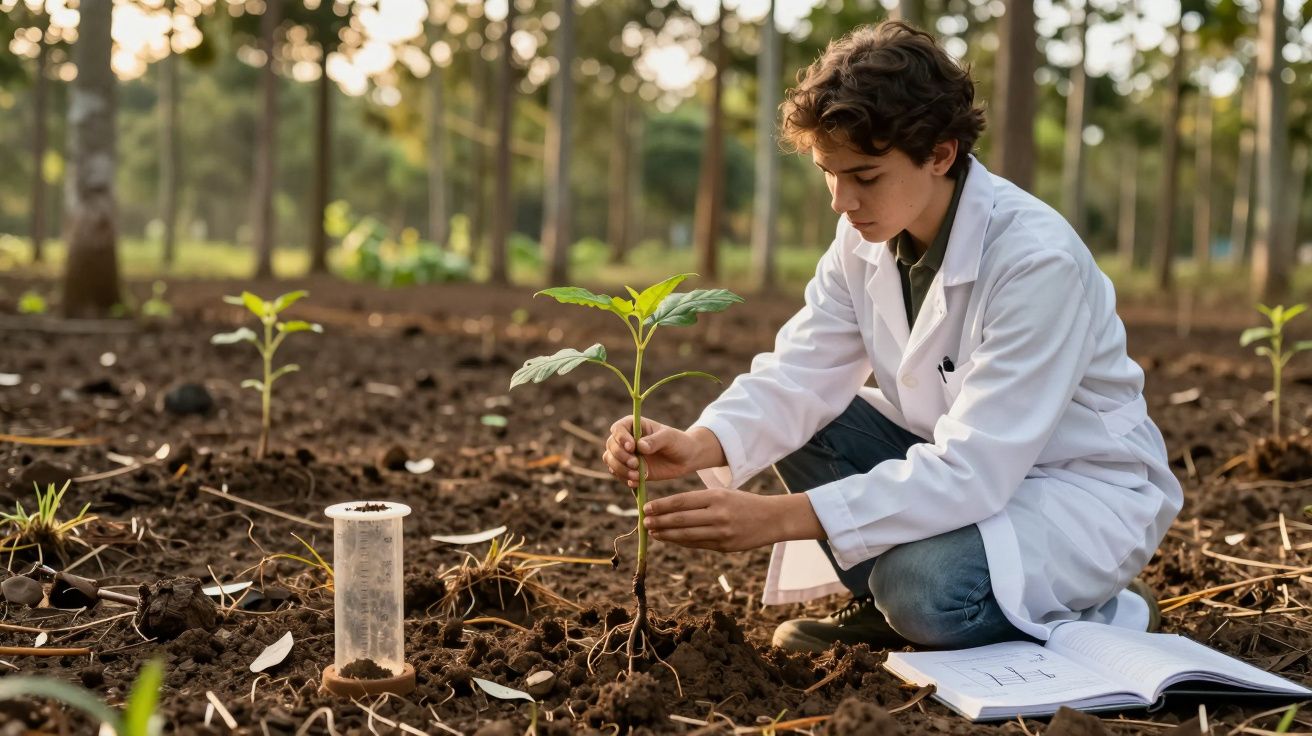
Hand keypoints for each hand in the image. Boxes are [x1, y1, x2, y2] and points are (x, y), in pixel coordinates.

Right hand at [603, 417, 712, 487]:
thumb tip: (639, 446)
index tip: (632, 447)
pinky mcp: (630, 470)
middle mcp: (626, 440)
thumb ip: (655, 441)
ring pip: (611, 461)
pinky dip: (625, 479)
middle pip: (611, 446)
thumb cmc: (678, 442)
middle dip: (620, 457)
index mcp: (633, 425)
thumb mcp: (669, 438)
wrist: (686, 458)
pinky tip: (637, 482)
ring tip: (637, 476)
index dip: (621, 438)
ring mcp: (626, 455)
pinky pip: (618, 475)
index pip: (618, 428)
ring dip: (620, 469)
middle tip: (635, 464)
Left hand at [643, 489, 823, 551]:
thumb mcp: (723, 494)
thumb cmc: (743, 503)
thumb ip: (700, 502)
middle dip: (660, 522)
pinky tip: (671, 539)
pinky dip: (682, 542)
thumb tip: (670, 510)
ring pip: (687, 535)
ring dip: (667, 535)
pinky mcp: (725, 546)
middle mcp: (718, 514)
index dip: (661, 506)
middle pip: (681, 519)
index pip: (682, 501)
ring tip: (652, 533)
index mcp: (716, 496)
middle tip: (644, 523)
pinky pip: (698, 544)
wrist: (772, 518)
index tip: (646, 508)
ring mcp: (722, 532)